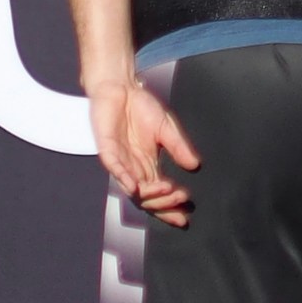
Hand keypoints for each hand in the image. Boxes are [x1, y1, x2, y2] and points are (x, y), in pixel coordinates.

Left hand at [89, 75, 198, 222]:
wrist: (121, 87)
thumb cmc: (141, 106)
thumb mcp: (167, 128)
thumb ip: (178, 147)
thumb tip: (195, 165)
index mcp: (147, 165)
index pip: (158, 193)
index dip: (169, 206)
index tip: (184, 215)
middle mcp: (133, 167)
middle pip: (146, 198)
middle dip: (163, 203)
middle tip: (180, 200)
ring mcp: (119, 160)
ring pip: (132, 188)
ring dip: (149, 193)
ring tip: (167, 190)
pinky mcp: (107, 148)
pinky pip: (114, 168)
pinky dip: (124, 178)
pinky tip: (135, 186)